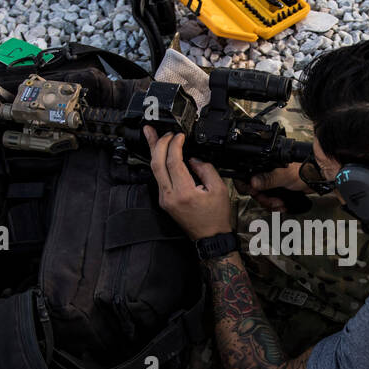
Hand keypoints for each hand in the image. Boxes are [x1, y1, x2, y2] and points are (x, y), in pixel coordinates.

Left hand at [144, 126, 233, 240]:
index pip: (173, 161)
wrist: (210, 237)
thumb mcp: (219, 189)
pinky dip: (158, 162)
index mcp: (184, 192)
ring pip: (154, 169)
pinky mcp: (164, 200)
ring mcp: (164, 199)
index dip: (175, 144)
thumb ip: (205, 169)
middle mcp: (169, 196)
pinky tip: (158, 152)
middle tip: (165, 131)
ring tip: (150, 133)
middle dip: (159, 143)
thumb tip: (192, 158)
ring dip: (152, 150)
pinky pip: (158, 177)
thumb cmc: (216, 216)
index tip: (181, 136)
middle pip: (156, 163)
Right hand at [233, 163, 310, 210]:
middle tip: (273, 201)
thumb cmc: (304, 170)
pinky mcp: (279, 190)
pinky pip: (272, 201)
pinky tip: (283, 205)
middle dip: (264, 199)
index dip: (248, 186)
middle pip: (255, 191)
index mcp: (265, 166)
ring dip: (271, 204)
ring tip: (280, 203)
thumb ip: (267, 179)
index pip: (247, 176)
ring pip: (263, 198)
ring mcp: (273, 183)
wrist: (318, 177)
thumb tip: (253, 182)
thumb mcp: (284, 175)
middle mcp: (267, 174)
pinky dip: (277, 205)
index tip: (253, 193)